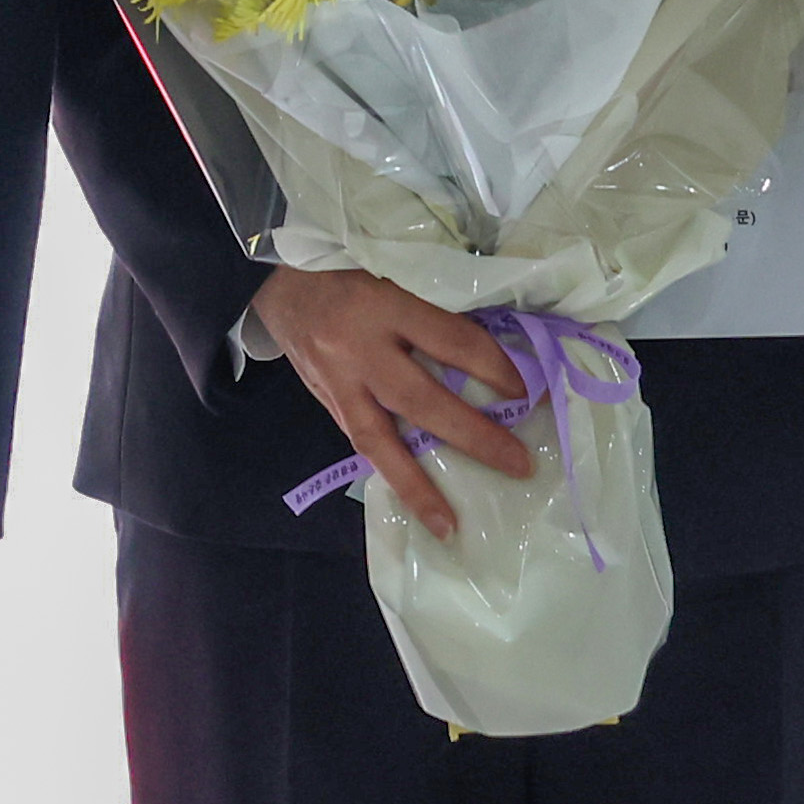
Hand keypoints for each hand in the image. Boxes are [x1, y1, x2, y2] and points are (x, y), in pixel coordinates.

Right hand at [249, 268, 538, 534]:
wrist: (277, 285)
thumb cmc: (346, 279)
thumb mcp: (392, 282)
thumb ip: (430, 321)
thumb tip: (489, 366)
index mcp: (385, 307)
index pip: (452, 341)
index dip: (495, 368)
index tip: (526, 391)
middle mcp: (360, 348)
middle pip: (423, 400)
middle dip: (474, 436)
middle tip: (519, 464)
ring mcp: (338, 382)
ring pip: (379, 441)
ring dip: (417, 486)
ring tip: (447, 525)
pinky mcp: (325, 403)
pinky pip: (360, 443)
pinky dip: (389, 472)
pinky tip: (413, 500)